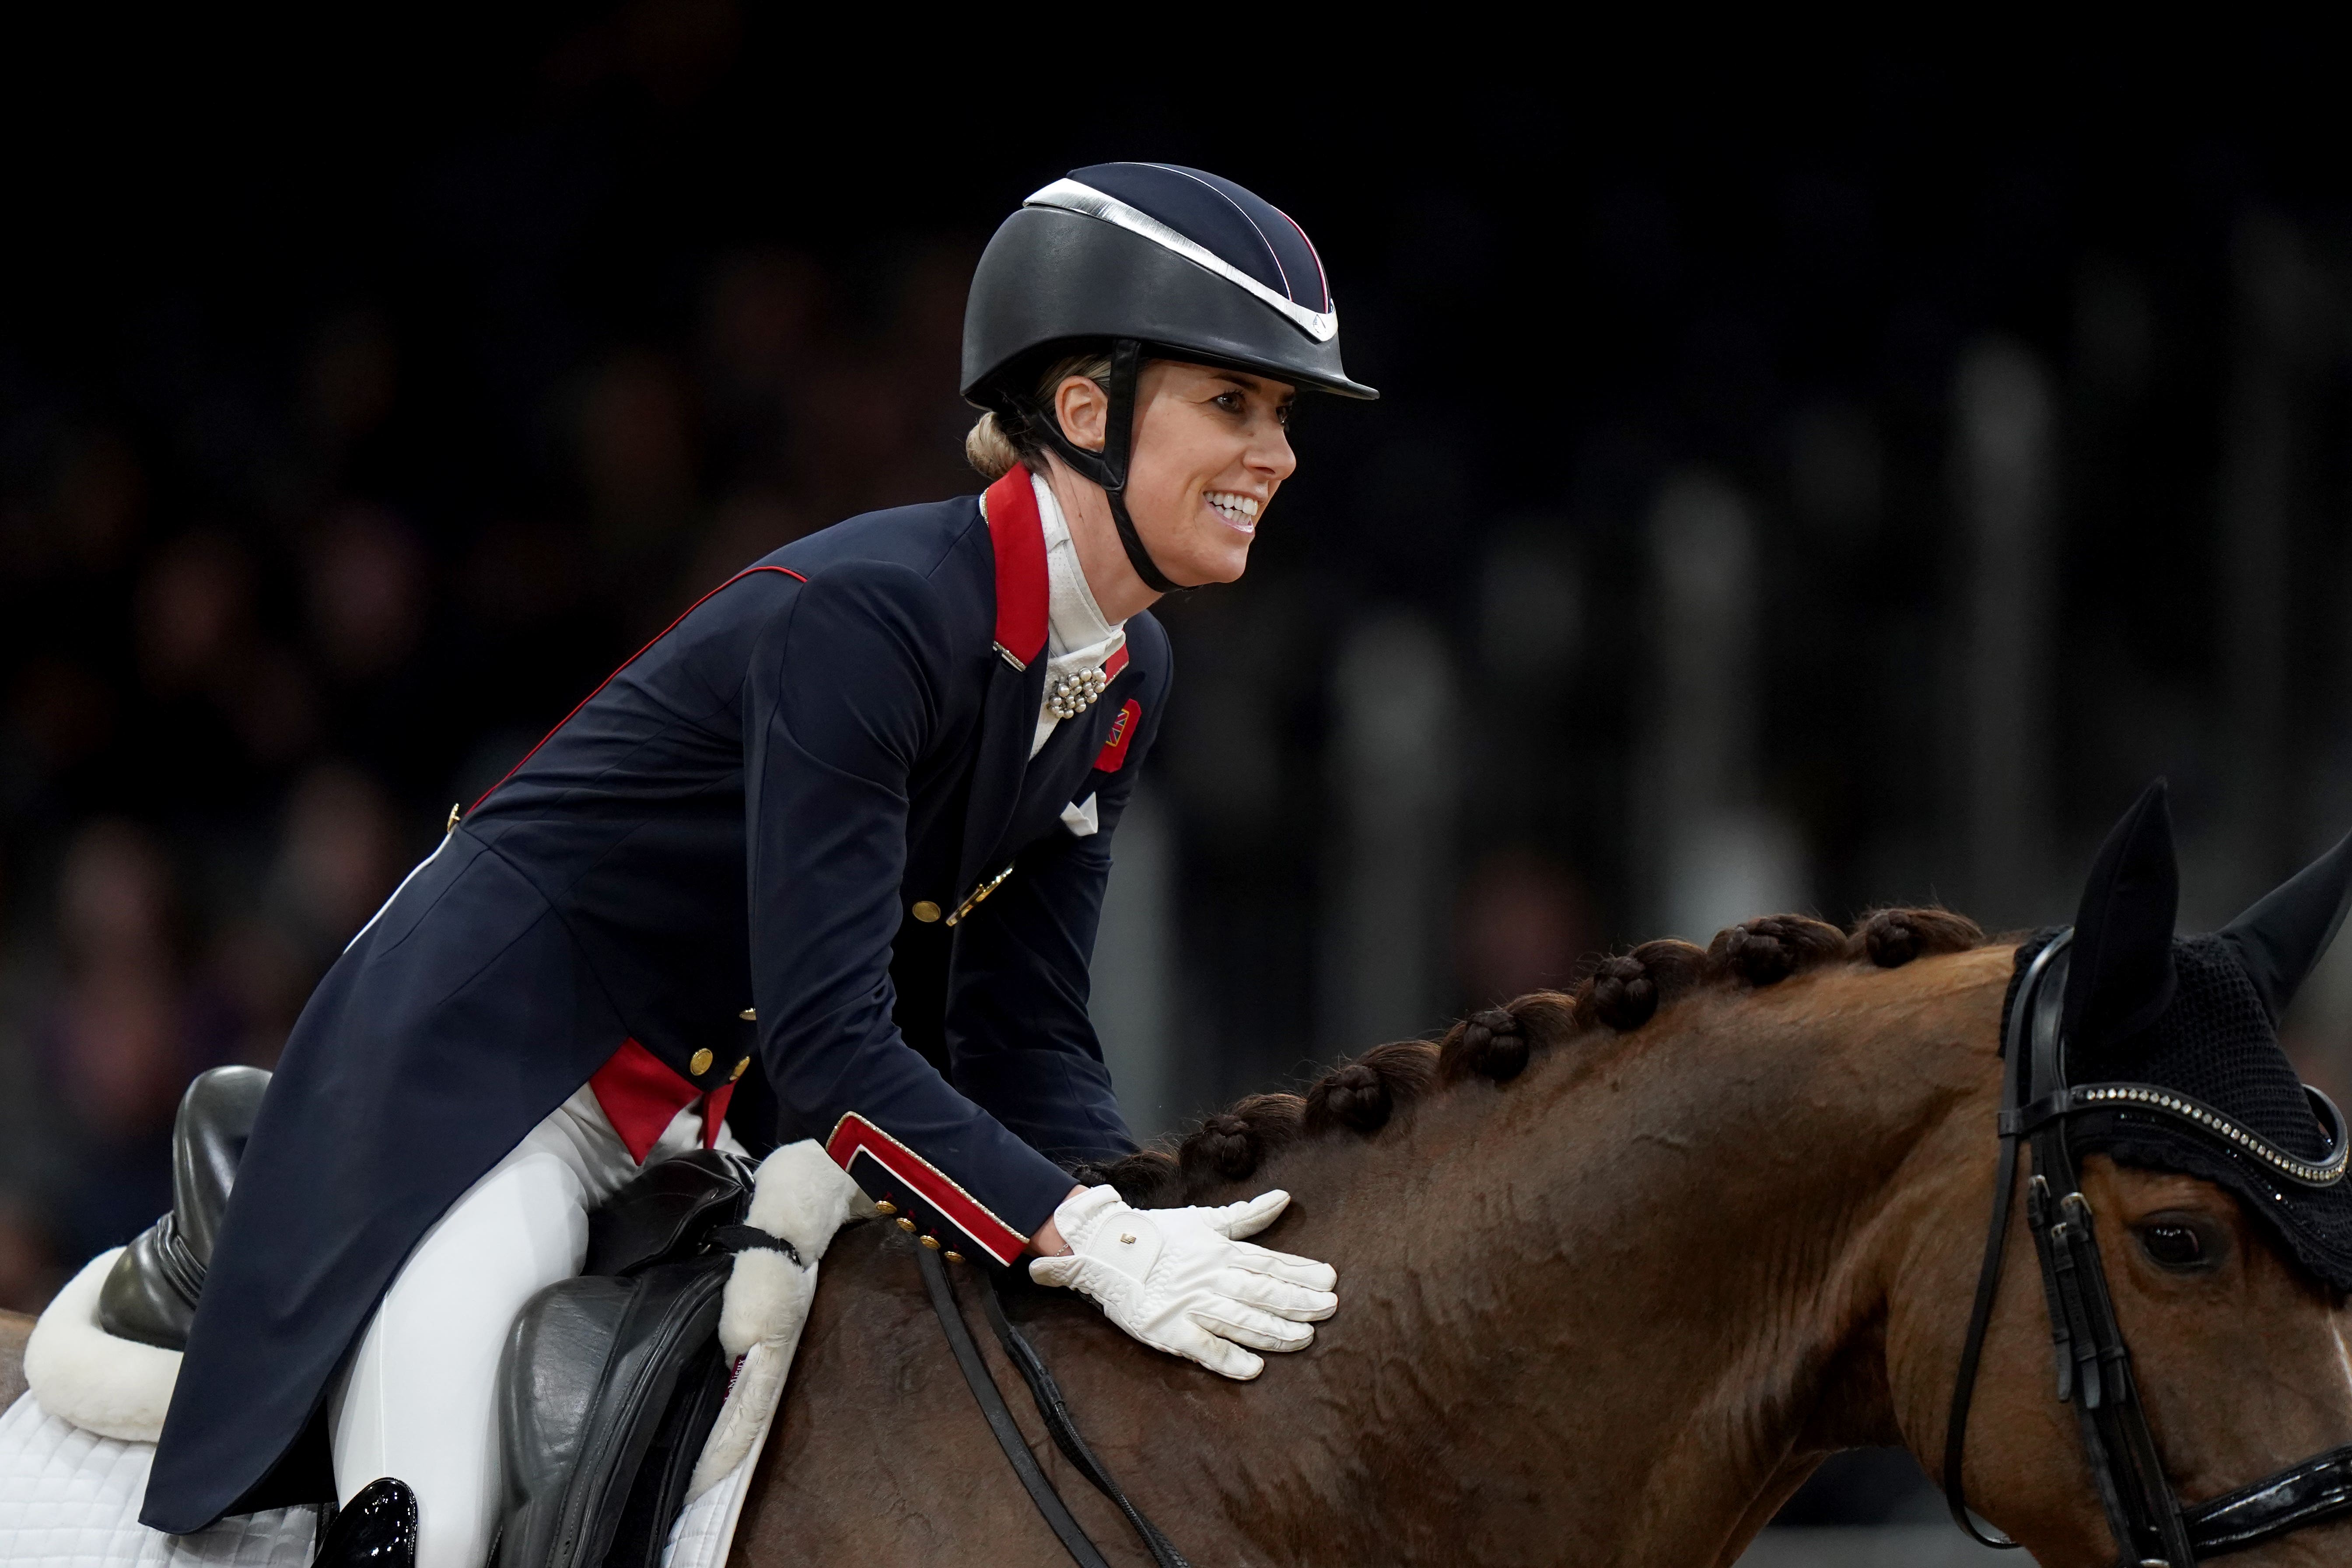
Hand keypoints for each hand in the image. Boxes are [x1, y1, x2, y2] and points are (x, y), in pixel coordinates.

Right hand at [1028, 1185, 1337, 1378]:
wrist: (1102, 1248)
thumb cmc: (1156, 1234)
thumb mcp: (1203, 1219)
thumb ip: (1245, 1216)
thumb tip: (1283, 1198)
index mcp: (1218, 1251)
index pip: (1267, 1262)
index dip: (1299, 1271)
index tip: (1330, 1278)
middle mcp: (1209, 1277)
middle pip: (1260, 1291)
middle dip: (1297, 1300)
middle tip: (1331, 1308)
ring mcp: (1189, 1304)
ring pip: (1239, 1319)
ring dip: (1273, 1330)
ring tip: (1305, 1338)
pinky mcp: (1167, 1330)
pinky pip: (1202, 1347)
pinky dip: (1227, 1358)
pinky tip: (1253, 1369)